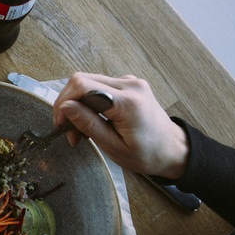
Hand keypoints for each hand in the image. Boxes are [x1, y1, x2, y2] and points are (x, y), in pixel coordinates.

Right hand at [52, 72, 188, 178]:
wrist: (174, 150)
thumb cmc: (148, 154)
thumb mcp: (114, 147)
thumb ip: (89, 124)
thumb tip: (65, 106)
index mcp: (128, 102)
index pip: (83, 86)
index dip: (64, 102)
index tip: (60, 124)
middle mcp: (130, 85)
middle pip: (82, 80)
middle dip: (68, 104)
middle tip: (68, 130)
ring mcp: (130, 82)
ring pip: (88, 82)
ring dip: (77, 104)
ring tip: (80, 131)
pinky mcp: (128, 84)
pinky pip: (98, 86)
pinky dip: (88, 102)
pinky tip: (91, 121)